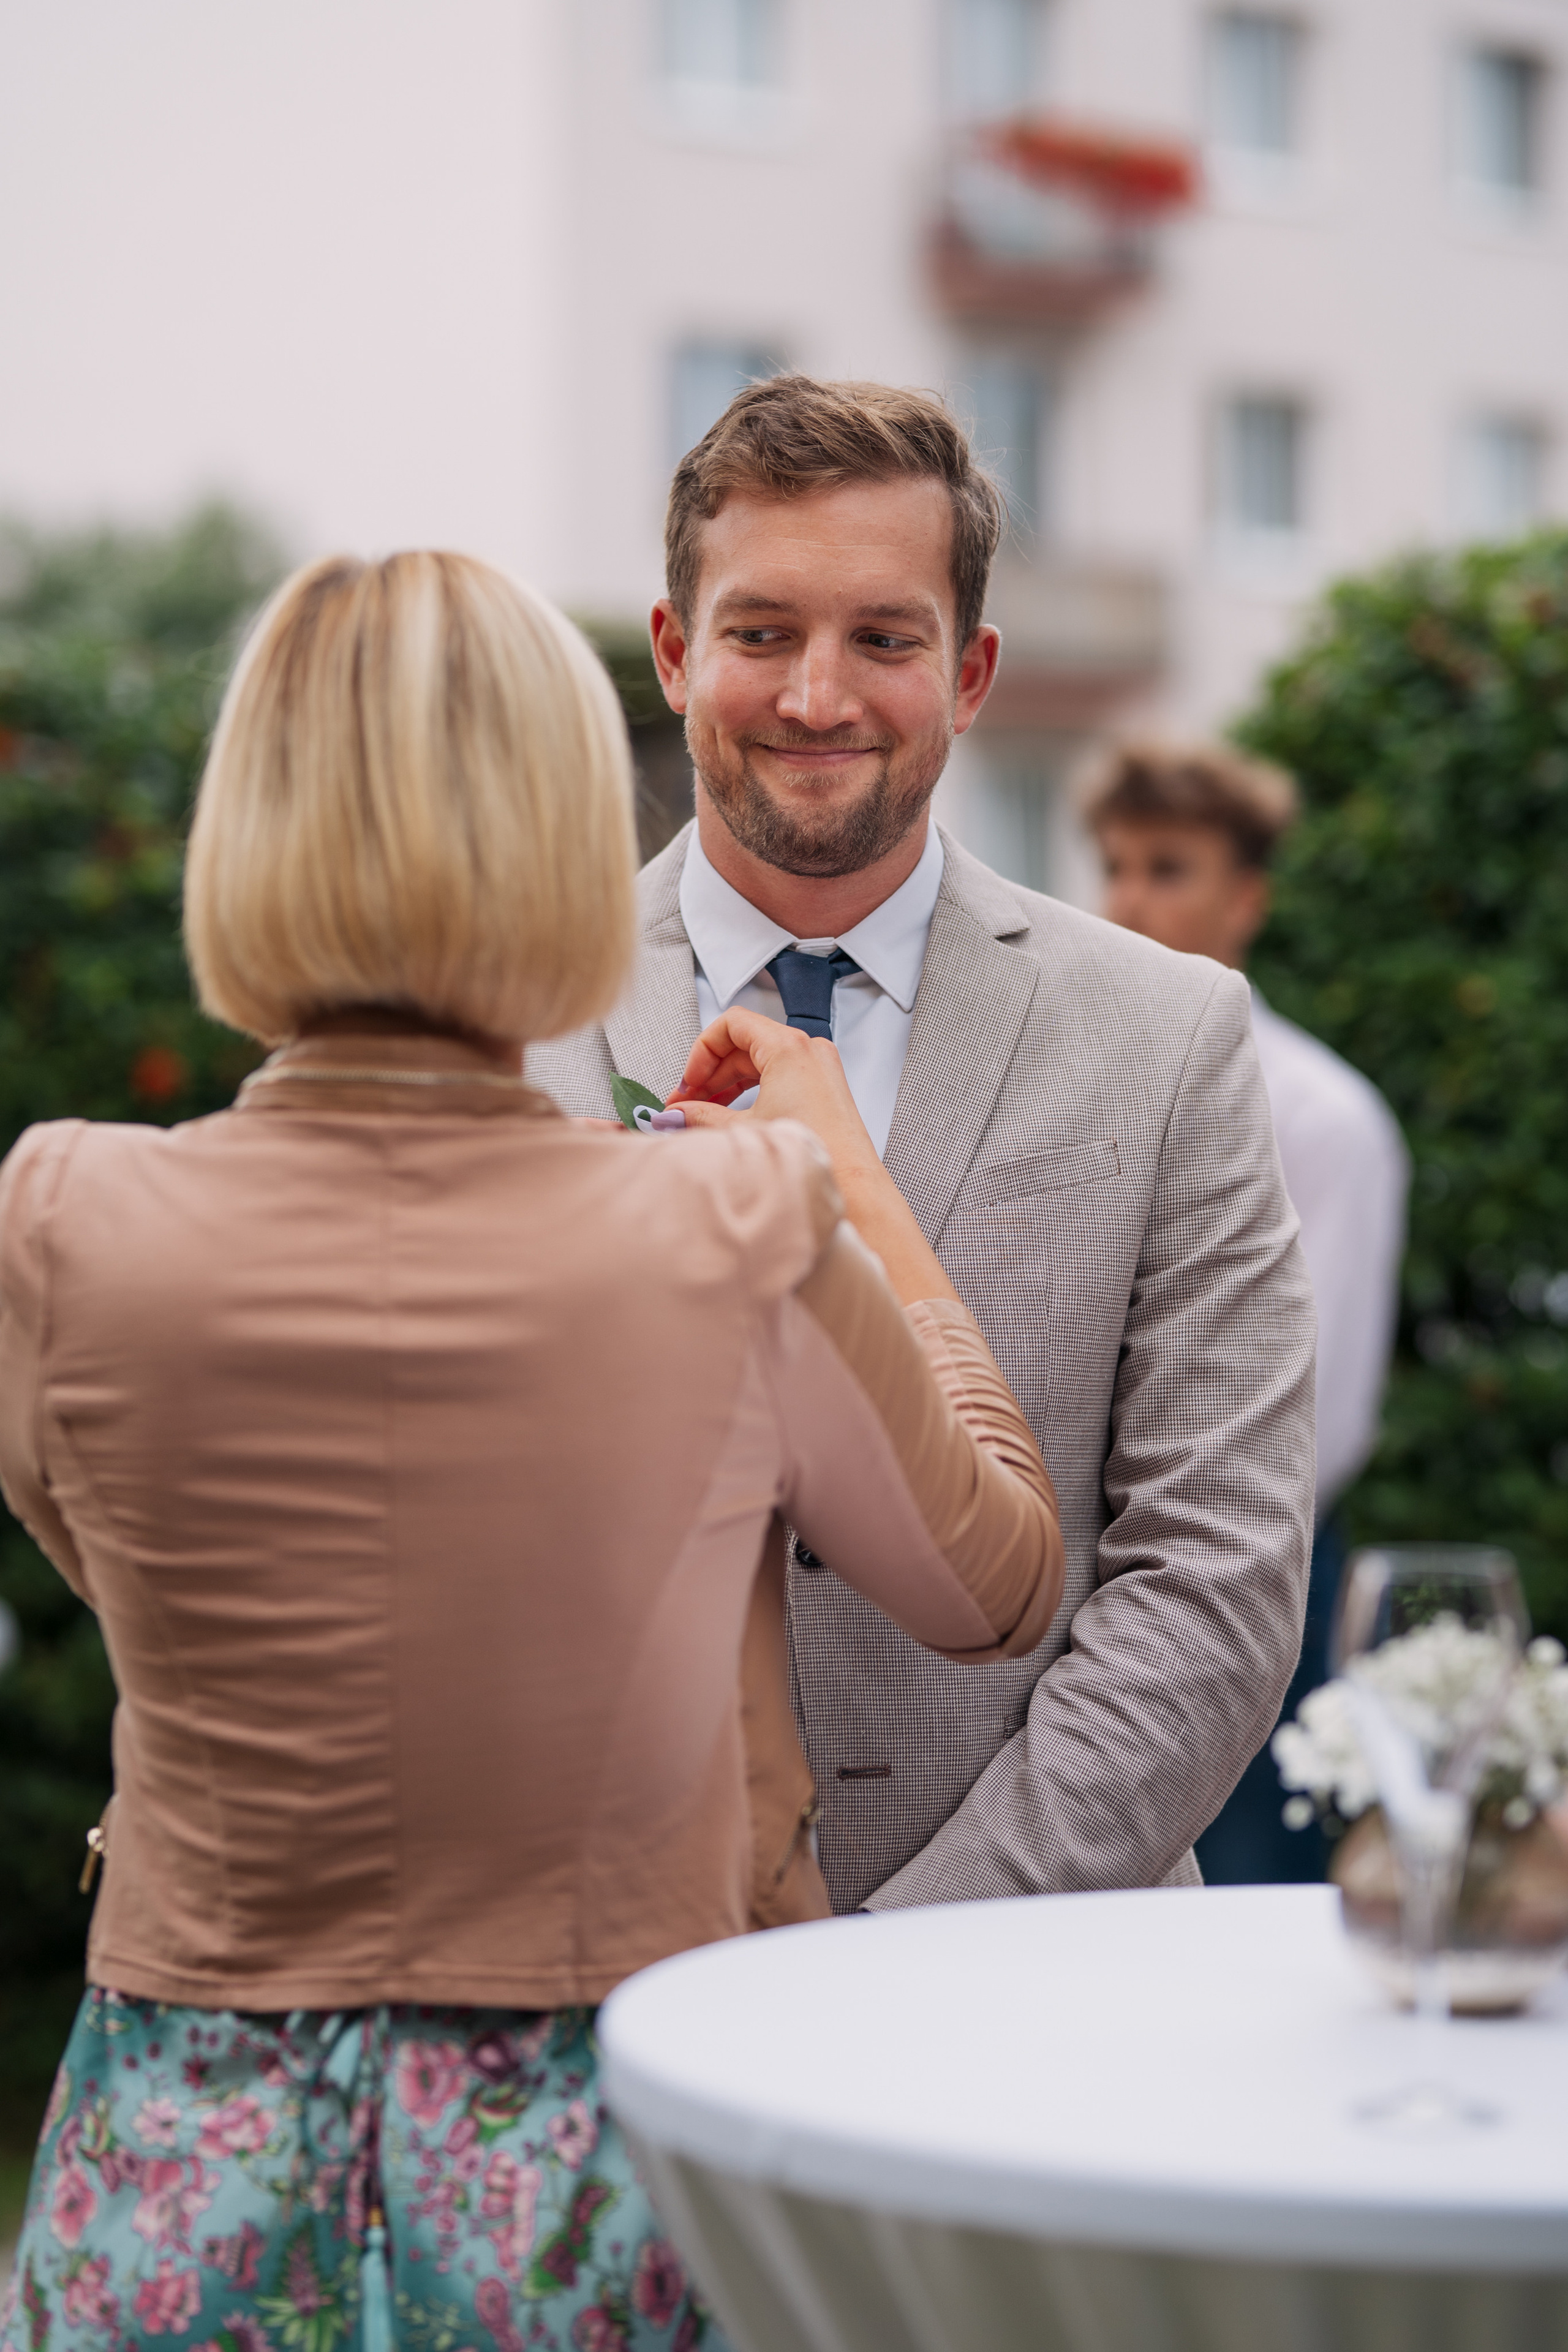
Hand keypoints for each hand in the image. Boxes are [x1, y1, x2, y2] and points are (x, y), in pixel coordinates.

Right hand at [670, 1008, 881, 1187]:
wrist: (853, 1187)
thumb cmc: (816, 1155)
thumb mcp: (744, 1130)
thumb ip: (702, 1116)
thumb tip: (677, 1114)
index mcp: (789, 1048)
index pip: (731, 1024)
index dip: (701, 1051)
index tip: (689, 1080)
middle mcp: (808, 1051)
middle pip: (743, 1043)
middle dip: (710, 1073)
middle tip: (687, 1101)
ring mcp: (818, 1068)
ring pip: (759, 1061)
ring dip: (727, 1084)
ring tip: (703, 1112)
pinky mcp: (822, 1088)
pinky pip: (777, 1076)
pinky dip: (751, 1091)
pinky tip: (731, 1116)